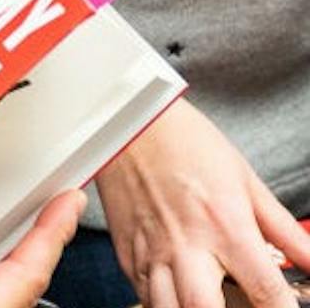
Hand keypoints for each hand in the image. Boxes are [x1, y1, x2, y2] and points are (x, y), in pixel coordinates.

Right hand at [96, 99, 309, 307]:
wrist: (129, 123)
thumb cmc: (186, 144)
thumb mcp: (248, 182)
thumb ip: (285, 231)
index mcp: (225, 227)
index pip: (265, 291)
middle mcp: (186, 245)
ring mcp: (151, 252)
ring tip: (207, 303)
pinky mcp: (126, 254)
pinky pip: (142, 295)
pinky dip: (164, 303)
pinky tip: (180, 296)